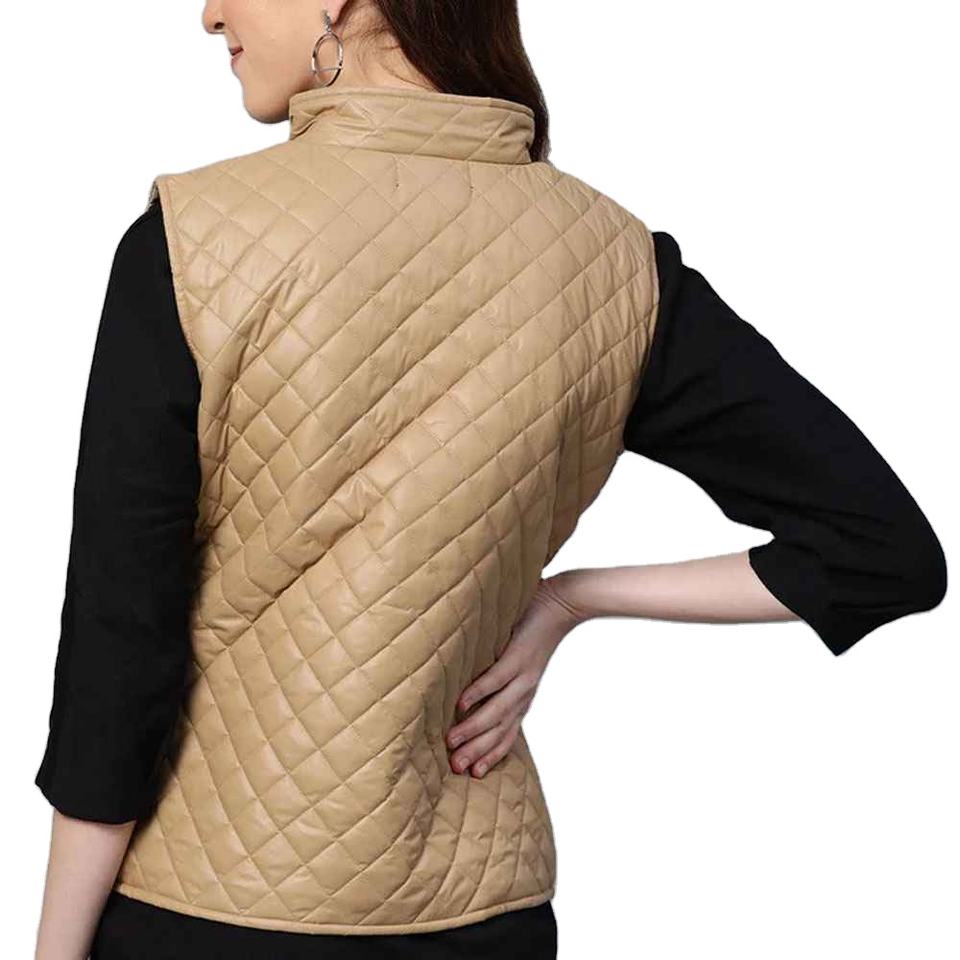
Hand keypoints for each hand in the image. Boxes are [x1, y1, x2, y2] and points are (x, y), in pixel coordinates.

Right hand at [445, 574, 585, 778]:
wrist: (563, 605)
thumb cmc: (534, 631)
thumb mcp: (519, 664)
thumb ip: (499, 678)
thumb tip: (471, 690)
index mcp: (523, 697)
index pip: (506, 735)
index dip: (490, 755)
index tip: (472, 774)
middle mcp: (524, 693)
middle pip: (499, 730)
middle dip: (477, 751)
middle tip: (455, 767)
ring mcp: (522, 677)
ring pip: (496, 711)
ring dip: (473, 728)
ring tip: (452, 742)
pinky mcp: (517, 658)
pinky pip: (495, 679)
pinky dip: (478, 692)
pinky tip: (461, 703)